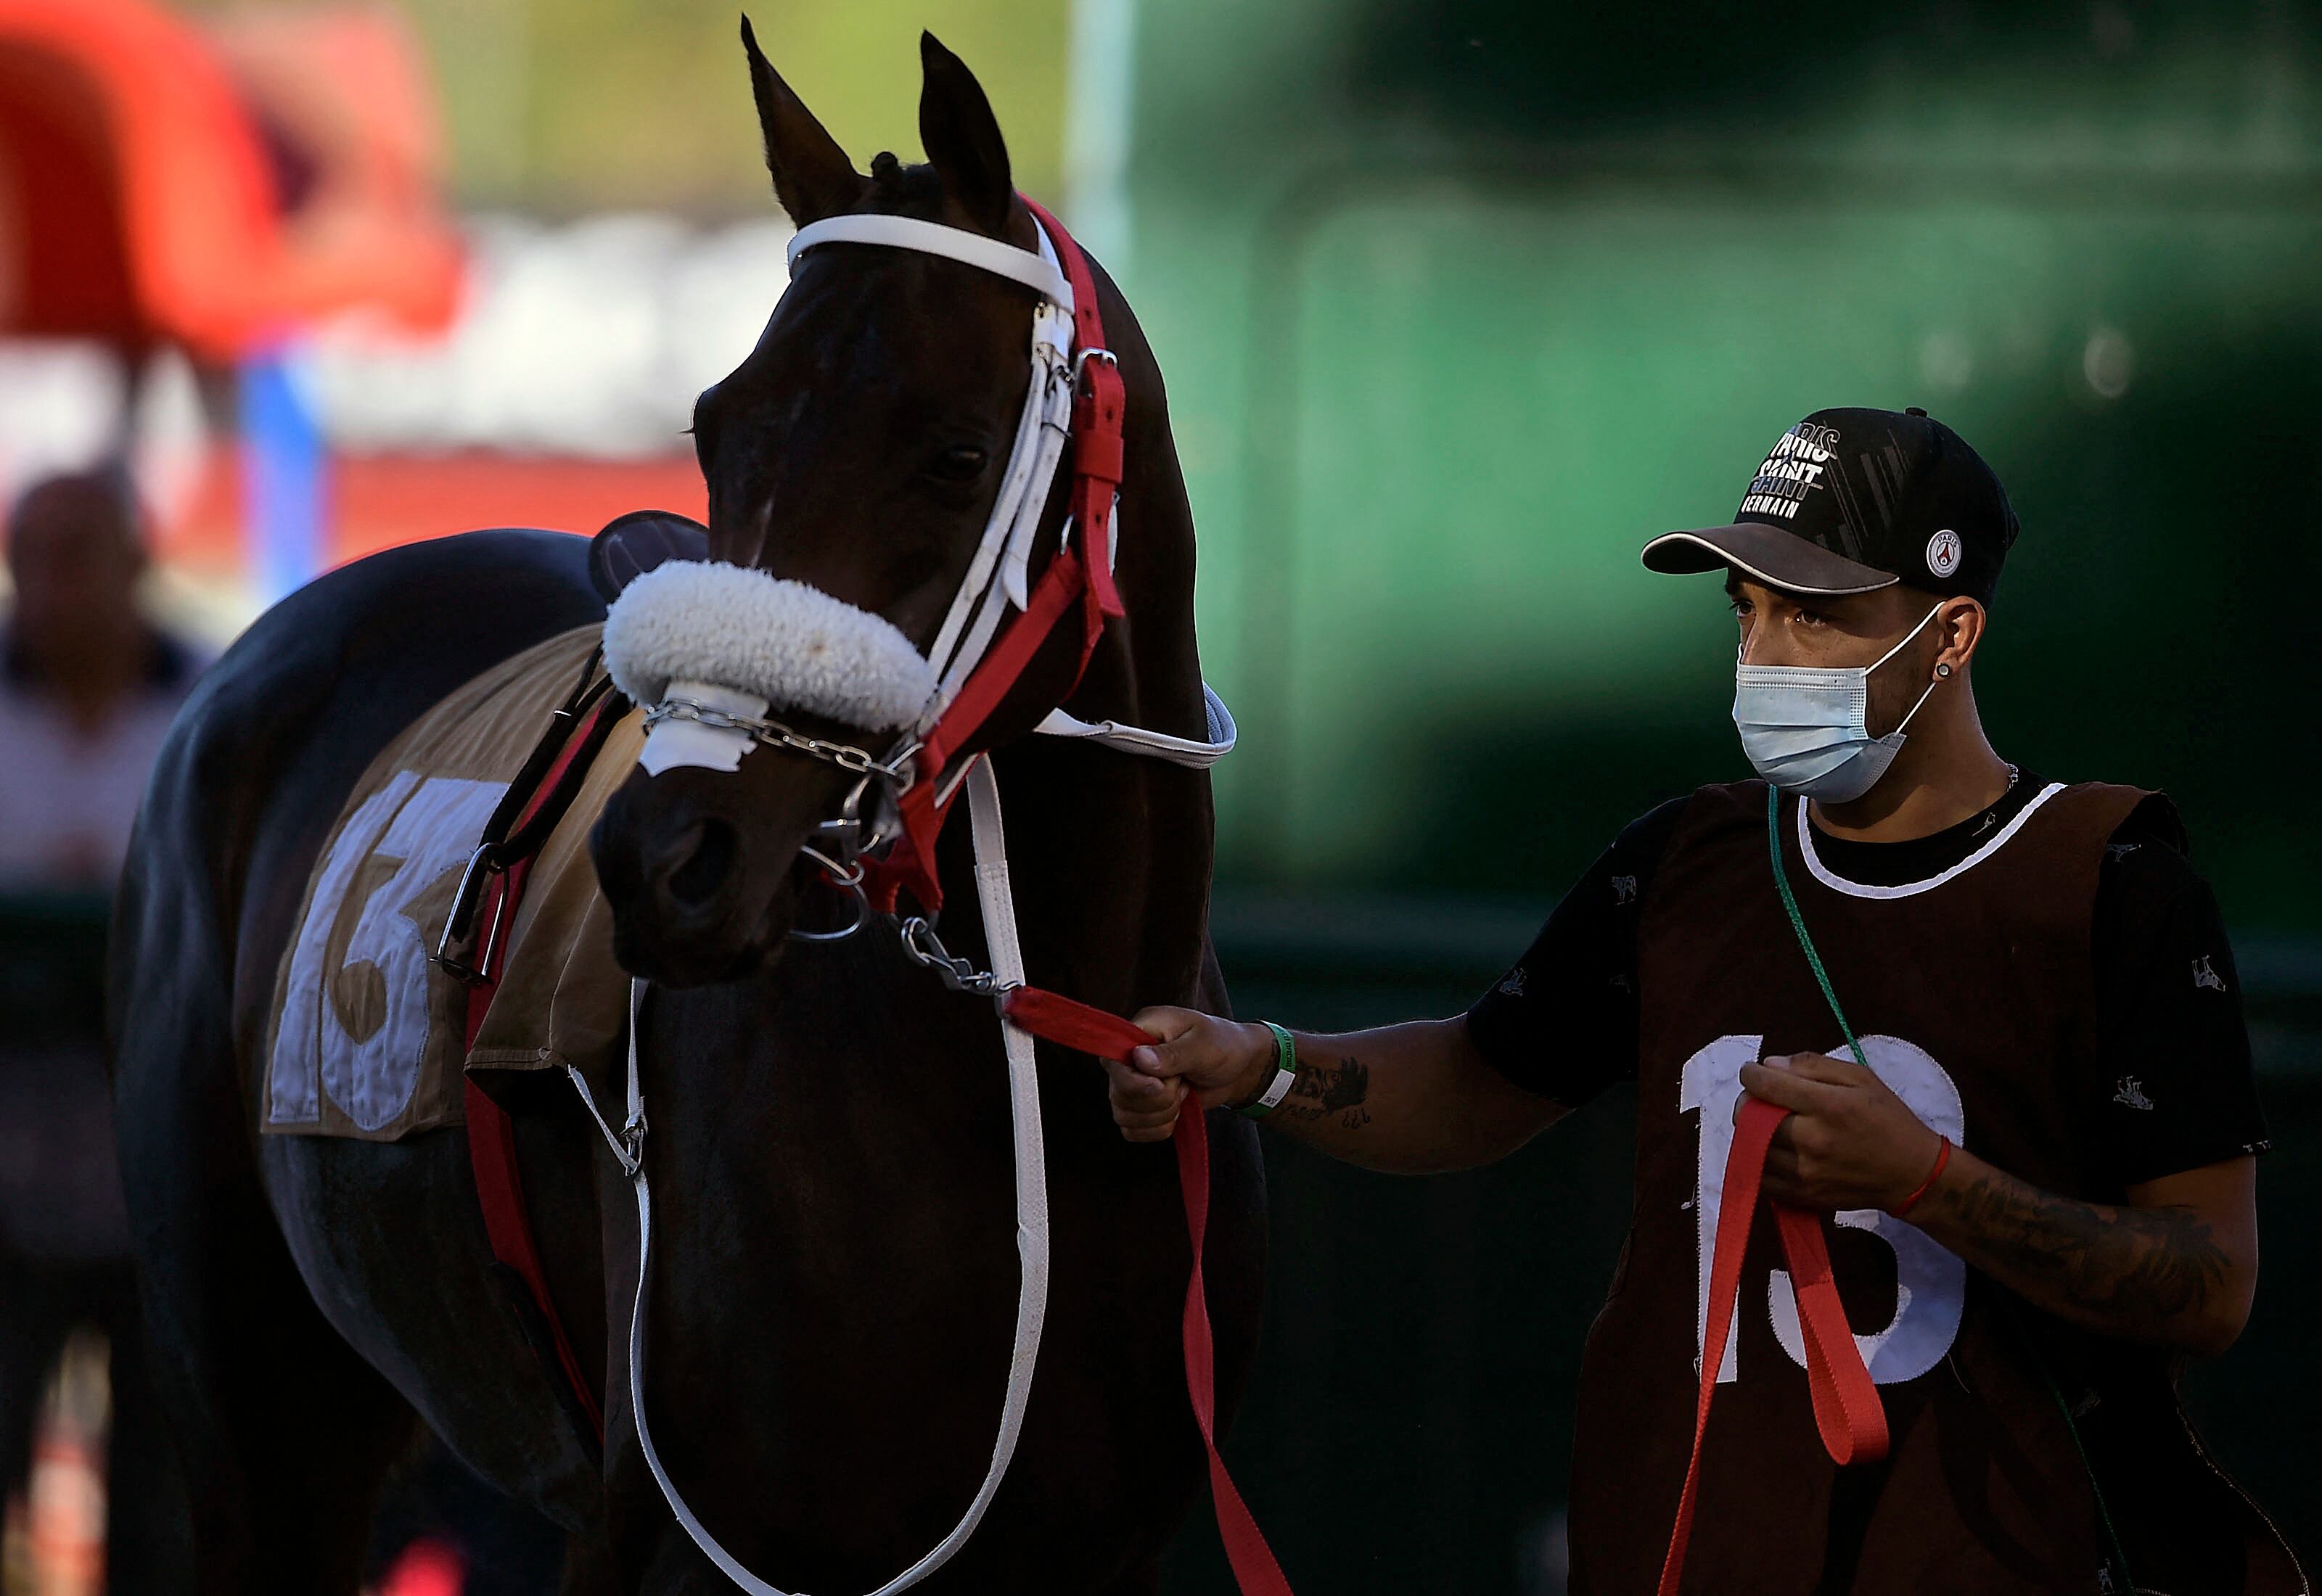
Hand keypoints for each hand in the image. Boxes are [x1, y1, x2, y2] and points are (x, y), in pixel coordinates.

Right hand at [1102, 1006, 1274, 1143]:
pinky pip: (1132, 1130)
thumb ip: (1173, 1054)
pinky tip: (1177, 1113)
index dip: (1134, 1082)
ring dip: (1161, 1115)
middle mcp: (1129, 1057)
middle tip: (1183, 1083)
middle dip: (1159, 1100)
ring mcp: (1133, 1083)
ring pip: (1124, 1116)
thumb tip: (1139, 1058)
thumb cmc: (1223, 1046)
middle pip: (1119, 1095)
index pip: (1112, 1063)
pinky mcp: (1141, 1106)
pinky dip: (1157, 1129)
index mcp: (1140, 1031)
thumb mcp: (1203, 1045)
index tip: (1164, 1084)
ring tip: (1182, 1094)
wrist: (1238, 1068)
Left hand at [1737, 1052, 1944, 1212]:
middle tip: (1762, 1097)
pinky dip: (1757, 1159)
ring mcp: (1805, 1172)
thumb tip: (1770, 1064)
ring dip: (1750, 1130)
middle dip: (1748, 1101)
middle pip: (1750, 1117)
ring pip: (1750, 1146)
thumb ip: (1813, 1065)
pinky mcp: (1802, 1196)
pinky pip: (1760, 1176)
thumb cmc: (1888, 1119)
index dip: (1751, 1074)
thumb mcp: (1861, 1078)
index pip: (1768, 1086)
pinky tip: (1773, 1148)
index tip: (1752, 1071)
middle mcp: (1812, 1140)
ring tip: (1768, 1122)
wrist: (1912, 1175)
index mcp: (1829, 1106)